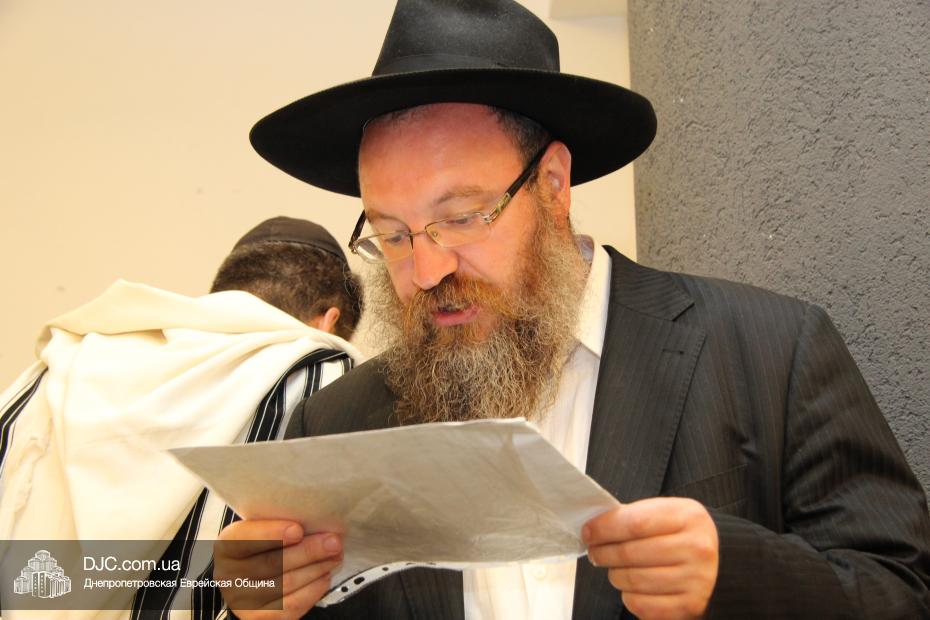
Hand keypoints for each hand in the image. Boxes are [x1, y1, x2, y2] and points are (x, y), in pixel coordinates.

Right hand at [214, 519, 342, 619]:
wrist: (249, 581)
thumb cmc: (262, 548)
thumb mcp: (261, 531)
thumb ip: (278, 525)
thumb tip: (315, 521)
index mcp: (227, 547)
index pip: (245, 539)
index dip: (272, 534)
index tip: (298, 530)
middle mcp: (229, 576)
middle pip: (272, 563)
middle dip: (307, 551)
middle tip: (334, 542)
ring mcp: (243, 601)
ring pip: (286, 584)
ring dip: (316, 569)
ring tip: (335, 556)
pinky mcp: (259, 617)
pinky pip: (291, 606)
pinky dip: (312, 590)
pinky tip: (325, 577)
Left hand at [583, 498, 717, 619]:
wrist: (722, 564)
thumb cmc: (682, 535)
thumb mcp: (667, 513)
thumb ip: (634, 516)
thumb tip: (594, 528)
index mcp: (688, 517)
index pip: (634, 523)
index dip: (604, 528)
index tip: (587, 532)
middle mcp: (696, 548)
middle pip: (630, 553)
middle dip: (603, 553)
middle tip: (595, 552)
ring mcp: (696, 580)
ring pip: (633, 580)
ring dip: (614, 575)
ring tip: (615, 569)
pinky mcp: (690, 606)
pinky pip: (642, 605)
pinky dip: (629, 597)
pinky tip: (633, 587)